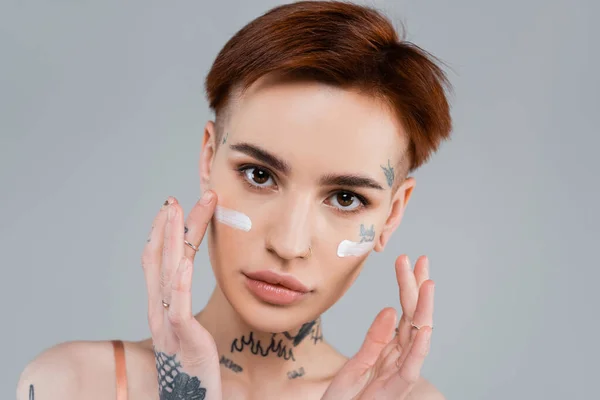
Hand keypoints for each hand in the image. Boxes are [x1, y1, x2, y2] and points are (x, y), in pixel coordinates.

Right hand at [141, 191, 221, 399]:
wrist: (190, 397)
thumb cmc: (194, 363)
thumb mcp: (187, 326)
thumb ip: (183, 302)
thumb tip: (186, 277)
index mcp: (162, 305)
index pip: (158, 260)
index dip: (163, 232)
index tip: (173, 207)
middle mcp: (159, 309)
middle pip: (161, 258)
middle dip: (170, 226)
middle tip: (178, 198)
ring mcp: (168, 322)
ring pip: (167, 273)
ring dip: (172, 240)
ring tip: (177, 212)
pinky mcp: (182, 336)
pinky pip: (178, 305)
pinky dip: (179, 282)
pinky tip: (185, 261)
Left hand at [322, 255, 434, 399]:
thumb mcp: (356, 365)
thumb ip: (374, 339)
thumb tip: (389, 308)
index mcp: (391, 351)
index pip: (405, 312)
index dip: (408, 286)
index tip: (409, 260)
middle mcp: (401, 360)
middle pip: (414, 318)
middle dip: (418, 289)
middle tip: (421, 259)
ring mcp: (400, 375)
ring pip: (417, 338)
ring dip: (424, 310)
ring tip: (427, 283)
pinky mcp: (395, 390)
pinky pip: (410, 369)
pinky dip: (419, 349)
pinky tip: (423, 328)